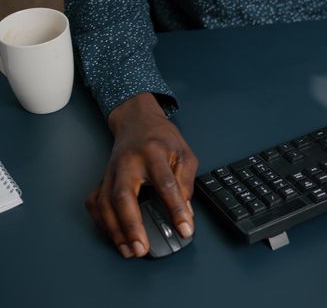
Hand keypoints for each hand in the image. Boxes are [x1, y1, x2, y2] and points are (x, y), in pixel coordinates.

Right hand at [85, 93, 197, 257]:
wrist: (137, 121)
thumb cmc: (162, 138)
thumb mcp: (185, 154)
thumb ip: (186, 182)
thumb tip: (186, 212)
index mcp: (153, 153)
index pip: (166, 184)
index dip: (177, 209)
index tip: (185, 229)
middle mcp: (128, 163)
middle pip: (124, 196)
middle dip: (132, 225)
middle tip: (142, 248)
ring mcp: (111, 171)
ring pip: (105, 203)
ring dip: (115, 230)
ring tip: (129, 250)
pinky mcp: (102, 178)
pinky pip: (95, 202)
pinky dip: (101, 222)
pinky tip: (112, 236)